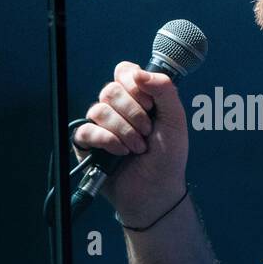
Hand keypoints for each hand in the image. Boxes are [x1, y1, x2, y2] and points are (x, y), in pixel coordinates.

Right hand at [72, 61, 188, 223]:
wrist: (157, 191)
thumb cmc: (168, 158)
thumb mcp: (175, 120)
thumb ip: (165, 90)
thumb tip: (140, 73)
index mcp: (138, 98)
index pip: (125, 72)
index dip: (135, 85)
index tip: (150, 105)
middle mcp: (117, 109)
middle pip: (111, 90)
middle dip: (133, 113)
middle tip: (147, 132)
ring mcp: (101, 126)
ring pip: (99, 109)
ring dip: (123, 131)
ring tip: (137, 148)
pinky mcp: (88, 144)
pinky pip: (87, 130)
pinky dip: (106, 140)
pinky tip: (120, 152)